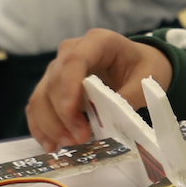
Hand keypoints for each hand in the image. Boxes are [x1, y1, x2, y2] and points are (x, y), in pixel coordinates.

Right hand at [26, 29, 172, 148]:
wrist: (138, 63)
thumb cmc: (143, 67)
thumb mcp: (147, 80)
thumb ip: (130, 96)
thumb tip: (112, 118)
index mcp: (98, 41)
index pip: (75, 61)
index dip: (69, 87)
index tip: (71, 112)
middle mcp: (71, 51)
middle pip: (54, 82)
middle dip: (62, 114)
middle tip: (79, 138)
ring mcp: (58, 68)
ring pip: (41, 96)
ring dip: (50, 123)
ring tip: (68, 144)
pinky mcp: (52, 85)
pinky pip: (38, 106)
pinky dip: (41, 126)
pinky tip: (51, 145)